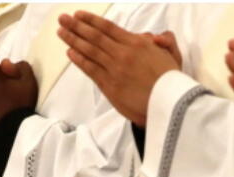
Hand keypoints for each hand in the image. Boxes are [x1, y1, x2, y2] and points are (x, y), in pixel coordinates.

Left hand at [57, 11, 181, 126]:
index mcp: (136, 43)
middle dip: (76, 26)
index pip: (108, 28)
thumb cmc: (171, 81)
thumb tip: (153, 36)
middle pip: (94, 36)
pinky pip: (91, 69)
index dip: (91, 20)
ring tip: (61, 32)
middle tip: (62, 19)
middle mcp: (122, 53)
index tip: (78, 15)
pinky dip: (79, 60)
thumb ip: (164, 40)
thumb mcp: (172, 55)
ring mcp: (114, 69)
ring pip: (90, 51)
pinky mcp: (109, 85)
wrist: (168, 104)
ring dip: (73, 40)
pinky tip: (70, 52)